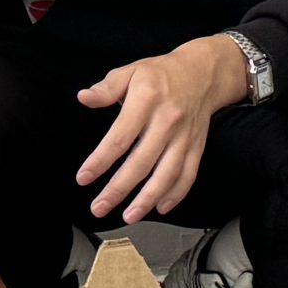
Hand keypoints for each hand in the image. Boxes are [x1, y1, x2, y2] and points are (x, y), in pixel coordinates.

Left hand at [74, 36, 245, 222]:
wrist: (203, 72)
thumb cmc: (161, 73)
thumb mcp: (130, 71)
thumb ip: (106, 88)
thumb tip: (83, 97)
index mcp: (146, 101)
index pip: (119, 137)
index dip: (100, 161)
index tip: (84, 178)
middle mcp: (167, 121)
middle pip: (141, 162)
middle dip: (118, 189)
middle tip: (99, 207)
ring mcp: (184, 137)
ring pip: (166, 174)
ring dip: (147, 199)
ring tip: (128, 216)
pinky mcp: (197, 146)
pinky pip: (188, 174)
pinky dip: (176, 194)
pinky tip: (159, 207)